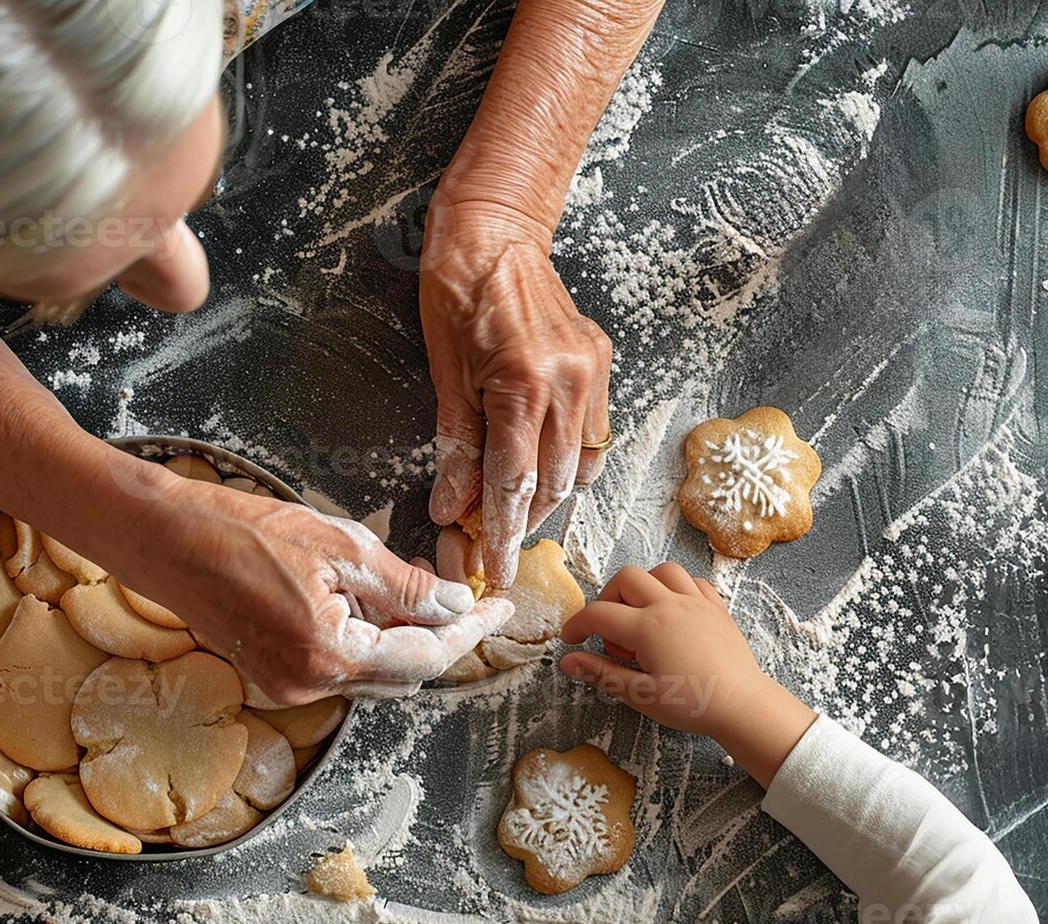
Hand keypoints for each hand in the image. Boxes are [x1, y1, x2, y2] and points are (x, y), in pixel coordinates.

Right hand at [131, 477, 513, 704]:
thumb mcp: (339, 546)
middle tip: (462, 593)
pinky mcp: (273, 675)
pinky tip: (366, 595)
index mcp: (330, 655)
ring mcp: (287, 685)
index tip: (500, 609)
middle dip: (439, 634)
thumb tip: (452, 606)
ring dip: (400, 635)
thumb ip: (403, 587)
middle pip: (403, 673)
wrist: (162, 540)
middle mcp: (309, 684)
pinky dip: (365, 636)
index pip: (427, 656)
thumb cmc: (240, 531)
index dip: (470, 631)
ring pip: (373, 670)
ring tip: (407, 584)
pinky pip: (341, 664)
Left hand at [421, 200, 611, 589]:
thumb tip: (453, 508)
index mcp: (523, 383)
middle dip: (524, 519)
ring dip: (548, 493)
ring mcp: (592, 370)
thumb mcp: (445, 376)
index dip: (502, 532)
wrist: (494, 231)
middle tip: (494, 541)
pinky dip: (569, 458)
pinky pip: (594, 432)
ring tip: (515, 504)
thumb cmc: (457, 293)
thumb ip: (457, 448)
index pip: (515, 482)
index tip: (494, 568)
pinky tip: (542, 461)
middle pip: (554, 481)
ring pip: (581, 464)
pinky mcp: (602, 361)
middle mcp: (569, 380)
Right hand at [560, 564, 814, 785]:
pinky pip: (692, 581)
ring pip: (662, 571)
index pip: (599, 614)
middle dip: (608, 598)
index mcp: (647, 627)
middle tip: (609, 630)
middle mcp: (670, 604)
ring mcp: (696, 601)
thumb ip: (602, 673)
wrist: (742, 704)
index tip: (571, 640)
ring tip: (642, 614)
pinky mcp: (716, 606)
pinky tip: (674, 612)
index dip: (578, 625)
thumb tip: (567, 661)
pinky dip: (676, 588)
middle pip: (627, 578)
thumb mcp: (641, 695)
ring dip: (644, 585)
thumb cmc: (691, 704)